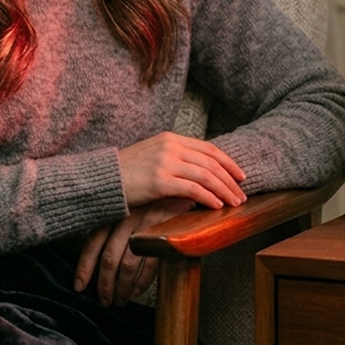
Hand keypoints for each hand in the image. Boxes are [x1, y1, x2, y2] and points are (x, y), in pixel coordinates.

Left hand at [74, 198, 193, 304]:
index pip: (93, 243)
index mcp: (115, 211)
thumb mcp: (130, 202)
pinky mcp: (164, 233)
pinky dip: (142, 282)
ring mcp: (146, 226)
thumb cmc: (153, 197)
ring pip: (127, 265)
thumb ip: (115, 221)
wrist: (183, 182)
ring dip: (122, 288)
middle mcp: (127, 218)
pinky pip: (150, 264)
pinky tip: (137, 290)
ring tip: (120, 300)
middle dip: (104, 284)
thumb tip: (97, 253)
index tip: (79, 286)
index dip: (84, 267)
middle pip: (109, 258)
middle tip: (104, 300)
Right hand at [117, 132, 246, 210]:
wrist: (102, 179)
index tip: (241, 175)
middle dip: (230, 180)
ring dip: (224, 190)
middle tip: (242, 194)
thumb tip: (200, 173)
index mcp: (171, 138)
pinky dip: (208, 198)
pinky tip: (217, 206)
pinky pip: (192, 189)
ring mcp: (165, 162)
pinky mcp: (159, 181)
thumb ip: (175, 158)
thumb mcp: (153, 155)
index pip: (208, 149)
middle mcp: (171, 147)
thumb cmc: (127, 172)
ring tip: (235, 203)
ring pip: (206, 176)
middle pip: (211, 163)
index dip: (228, 162)